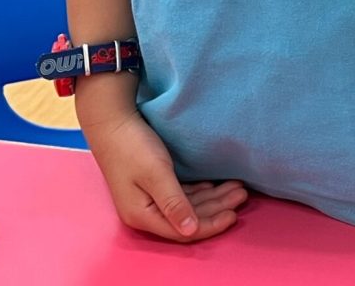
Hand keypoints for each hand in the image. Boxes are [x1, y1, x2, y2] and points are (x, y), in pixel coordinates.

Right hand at [82, 109, 245, 241]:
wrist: (111, 122)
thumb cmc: (132, 147)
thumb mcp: (155, 174)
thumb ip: (174, 203)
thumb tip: (191, 231)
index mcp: (143, 215)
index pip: (183, 231)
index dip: (210, 225)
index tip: (233, 215)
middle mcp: (146, 212)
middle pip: (188, 219)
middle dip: (217, 208)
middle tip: (242, 194)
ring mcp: (149, 199)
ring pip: (188, 205)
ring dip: (212, 198)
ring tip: (236, 188)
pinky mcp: (153, 185)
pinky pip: (182, 194)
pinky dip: (200, 191)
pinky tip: (214, 185)